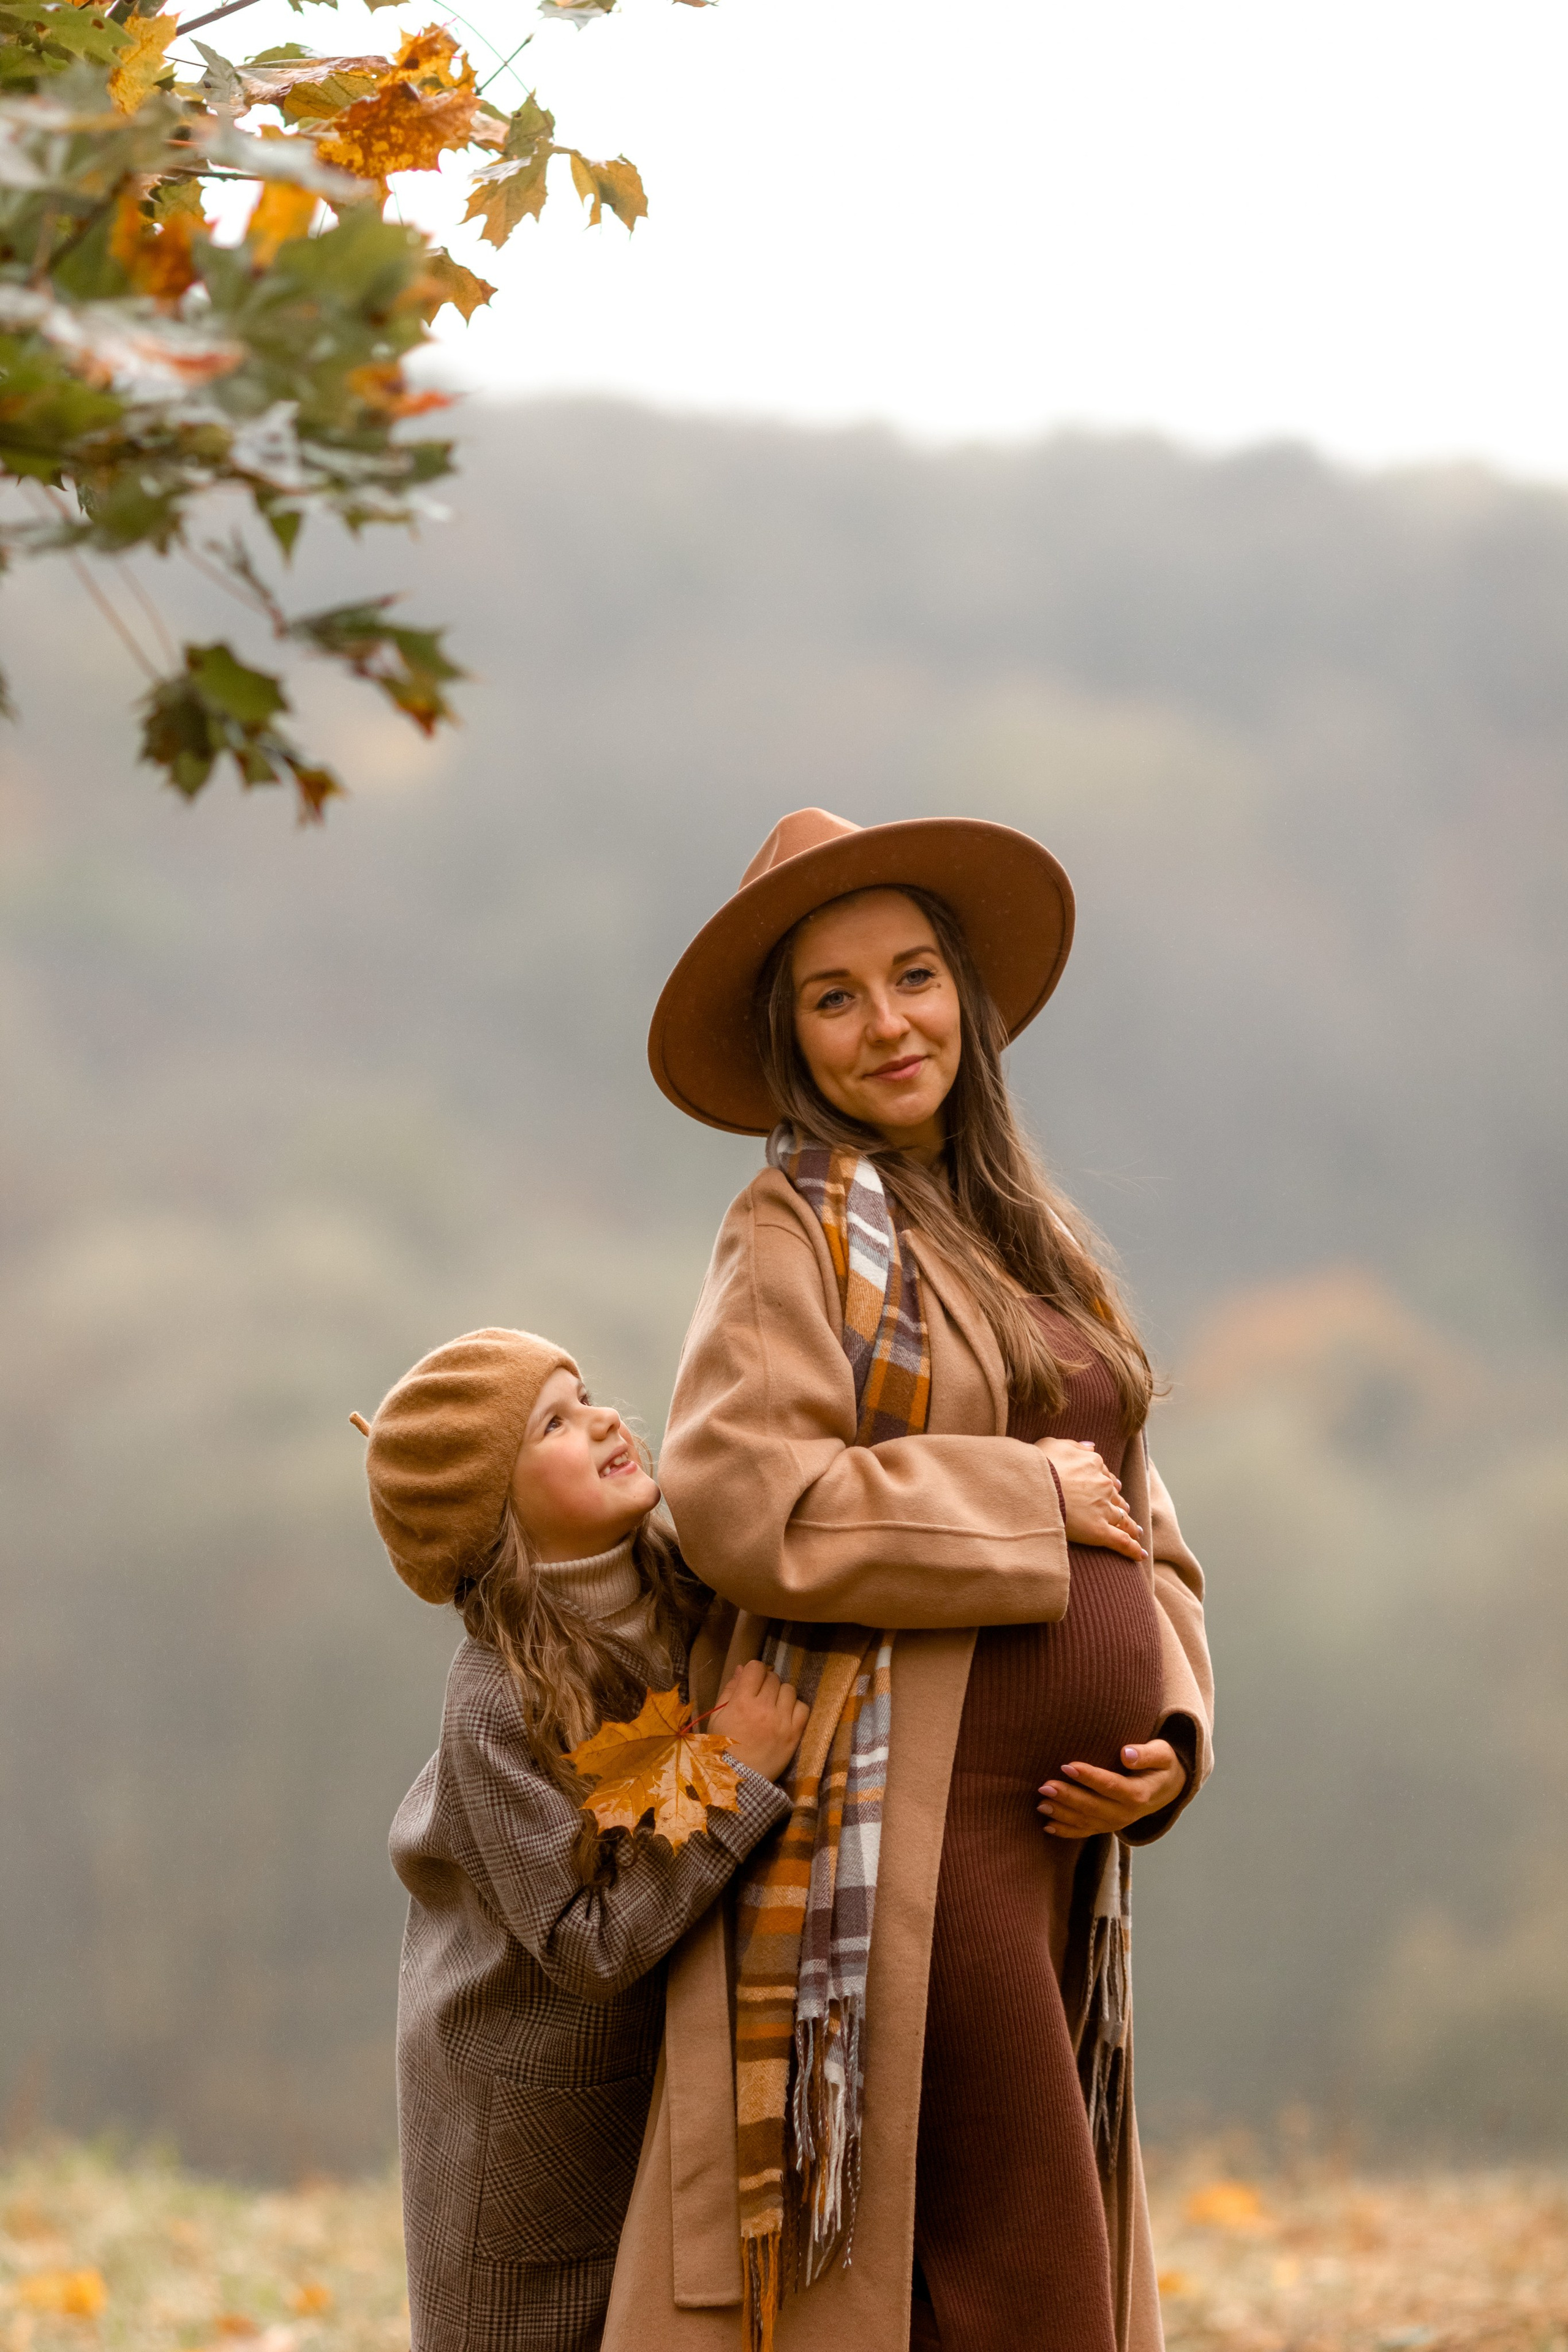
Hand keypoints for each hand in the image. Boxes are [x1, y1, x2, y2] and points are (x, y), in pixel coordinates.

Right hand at [711, 1658, 808, 1782]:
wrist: (738, 1779)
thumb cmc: (723, 1747)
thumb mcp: (717, 1717)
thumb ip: (729, 1690)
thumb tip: (742, 1668)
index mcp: (741, 1702)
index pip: (756, 1668)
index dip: (754, 1671)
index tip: (752, 1681)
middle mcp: (763, 1708)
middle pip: (773, 1678)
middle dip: (766, 1684)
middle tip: (761, 1698)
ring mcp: (781, 1721)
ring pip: (789, 1690)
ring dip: (781, 1695)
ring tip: (774, 1708)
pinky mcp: (794, 1734)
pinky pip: (803, 1708)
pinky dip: (796, 1708)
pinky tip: (786, 1716)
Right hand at [1037, 1437, 1145, 1560]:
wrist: (1032, 1486)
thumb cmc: (1037, 1465)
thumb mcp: (1053, 1444)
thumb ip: (1075, 1446)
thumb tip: (1091, 1446)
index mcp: (1093, 1464)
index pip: (1105, 1475)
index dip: (1107, 1483)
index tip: (1110, 1489)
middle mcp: (1103, 1485)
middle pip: (1116, 1496)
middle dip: (1119, 1503)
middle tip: (1122, 1511)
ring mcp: (1103, 1508)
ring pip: (1123, 1518)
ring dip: (1131, 1525)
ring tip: (1136, 1531)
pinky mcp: (1099, 1530)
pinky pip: (1121, 1541)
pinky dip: (1133, 1549)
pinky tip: (1141, 1555)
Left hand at [1038, 1737, 1187, 1839]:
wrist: (1168, 1788)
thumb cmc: (1162, 1765)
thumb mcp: (1162, 1754)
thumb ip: (1146, 1754)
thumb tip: (1126, 1753)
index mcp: (1139, 1794)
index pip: (1111, 1786)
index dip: (1089, 1777)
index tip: (1067, 1766)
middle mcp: (1127, 1813)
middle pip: (1094, 1807)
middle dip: (1068, 1797)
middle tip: (1045, 1786)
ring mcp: (1117, 1823)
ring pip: (1086, 1821)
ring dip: (1062, 1814)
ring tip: (1041, 1803)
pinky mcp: (1108, 1826)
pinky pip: (1086, 1832)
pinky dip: (1067, 1831)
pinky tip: (1048, 1826)